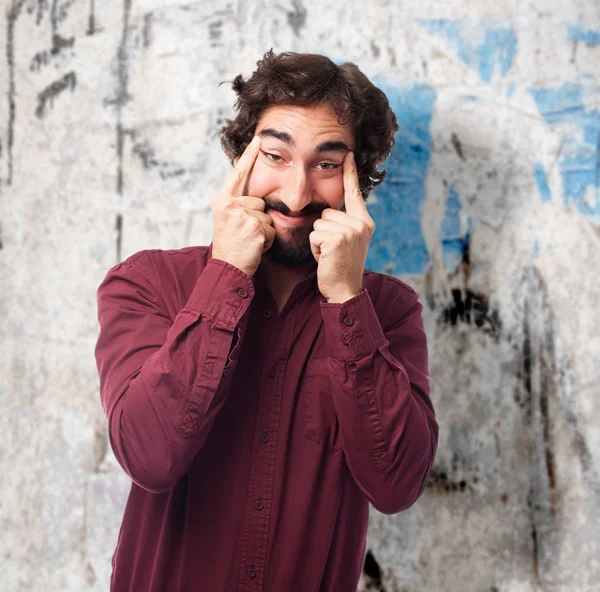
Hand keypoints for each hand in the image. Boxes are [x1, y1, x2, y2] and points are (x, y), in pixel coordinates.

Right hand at [211, 136, 274, 275]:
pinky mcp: (254, 227)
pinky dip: (266, 241)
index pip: (239, 174)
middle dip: (258, 218)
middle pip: (259, 201)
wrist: (227, 268)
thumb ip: (237, 202)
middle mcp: (229, 205)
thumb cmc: (231, 245)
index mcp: (222, 200)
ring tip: (248, 240)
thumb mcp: (228, 218)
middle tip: (244, 233)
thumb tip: (250, 187)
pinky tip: (254, 246)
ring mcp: (241, 215)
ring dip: (263, 230)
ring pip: (266, 216)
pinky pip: (271, 229)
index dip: (249, 156)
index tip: (259, 139)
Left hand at [309, 152, 374, 302]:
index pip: (354, 192)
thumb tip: (327, 210)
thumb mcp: (348, 242)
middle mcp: (361, 223)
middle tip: (332, 250)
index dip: (350, 173)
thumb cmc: (340, 267)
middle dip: (323, 231)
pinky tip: (326, 259)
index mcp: (364, 221)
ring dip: (318, 241)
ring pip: (318, 223)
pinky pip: (314, 234)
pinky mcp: (338, 238)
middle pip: (326, 212)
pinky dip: (315, 248)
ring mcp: (351, 230)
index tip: (348, 154)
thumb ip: (343, 224)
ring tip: (329, 255)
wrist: (345, 291)